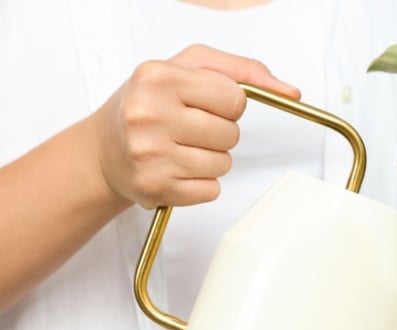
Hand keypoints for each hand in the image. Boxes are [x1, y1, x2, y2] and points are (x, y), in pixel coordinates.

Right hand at [90, 44, 300, 208]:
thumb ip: (243, 71)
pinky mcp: (154, 188)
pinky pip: (211, 190)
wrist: (103, 150)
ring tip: (180, 148)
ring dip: (211, 159)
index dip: (229, 104)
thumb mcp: (190, 69)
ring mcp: (149, 155)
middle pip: (231, 134)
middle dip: (220, 132)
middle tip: (190, 128)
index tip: (206, 104)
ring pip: (223, 164)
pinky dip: (201, 183)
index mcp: (157, 77)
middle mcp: (147, 114)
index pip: (235, 98)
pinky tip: (176, 170)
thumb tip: (291, 92)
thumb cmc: (151, 104)